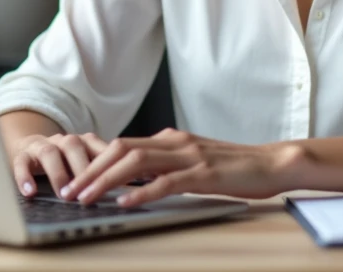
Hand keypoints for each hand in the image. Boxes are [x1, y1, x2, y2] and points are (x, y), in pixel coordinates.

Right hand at [9, 133, 109, 197]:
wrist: (31, 147)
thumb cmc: (66, 161)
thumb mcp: (85, 162)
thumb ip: (103, 171)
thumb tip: (130, 190)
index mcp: (84, 142)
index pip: (97, 148)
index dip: (108, 165)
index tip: (119, 184)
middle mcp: (63, 141)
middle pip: (74, 146)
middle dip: (81, 169)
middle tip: (88, 192)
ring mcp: (42, 146)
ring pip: (49, 153)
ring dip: (58, 174)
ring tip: (63, 195)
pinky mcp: (22, 155)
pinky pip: (22, 163)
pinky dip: (25, 177)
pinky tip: (29, 193)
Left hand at [58, 128, 304, 206]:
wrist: (272, 163)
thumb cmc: (234, 167)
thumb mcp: (194, 161)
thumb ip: (168, 164)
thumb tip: (135, 179)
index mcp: (171, 138)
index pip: (122, 145)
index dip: (94, 161)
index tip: (74, 178)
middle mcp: (175, 142)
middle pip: (121, 150)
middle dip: (91, 170)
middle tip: (69, 190)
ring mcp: (189, 155)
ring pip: (136, 163)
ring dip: (106, 181)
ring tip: (86, 197)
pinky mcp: (204, 173)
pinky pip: (166, 182)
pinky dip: (141, 193)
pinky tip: (125, 203)